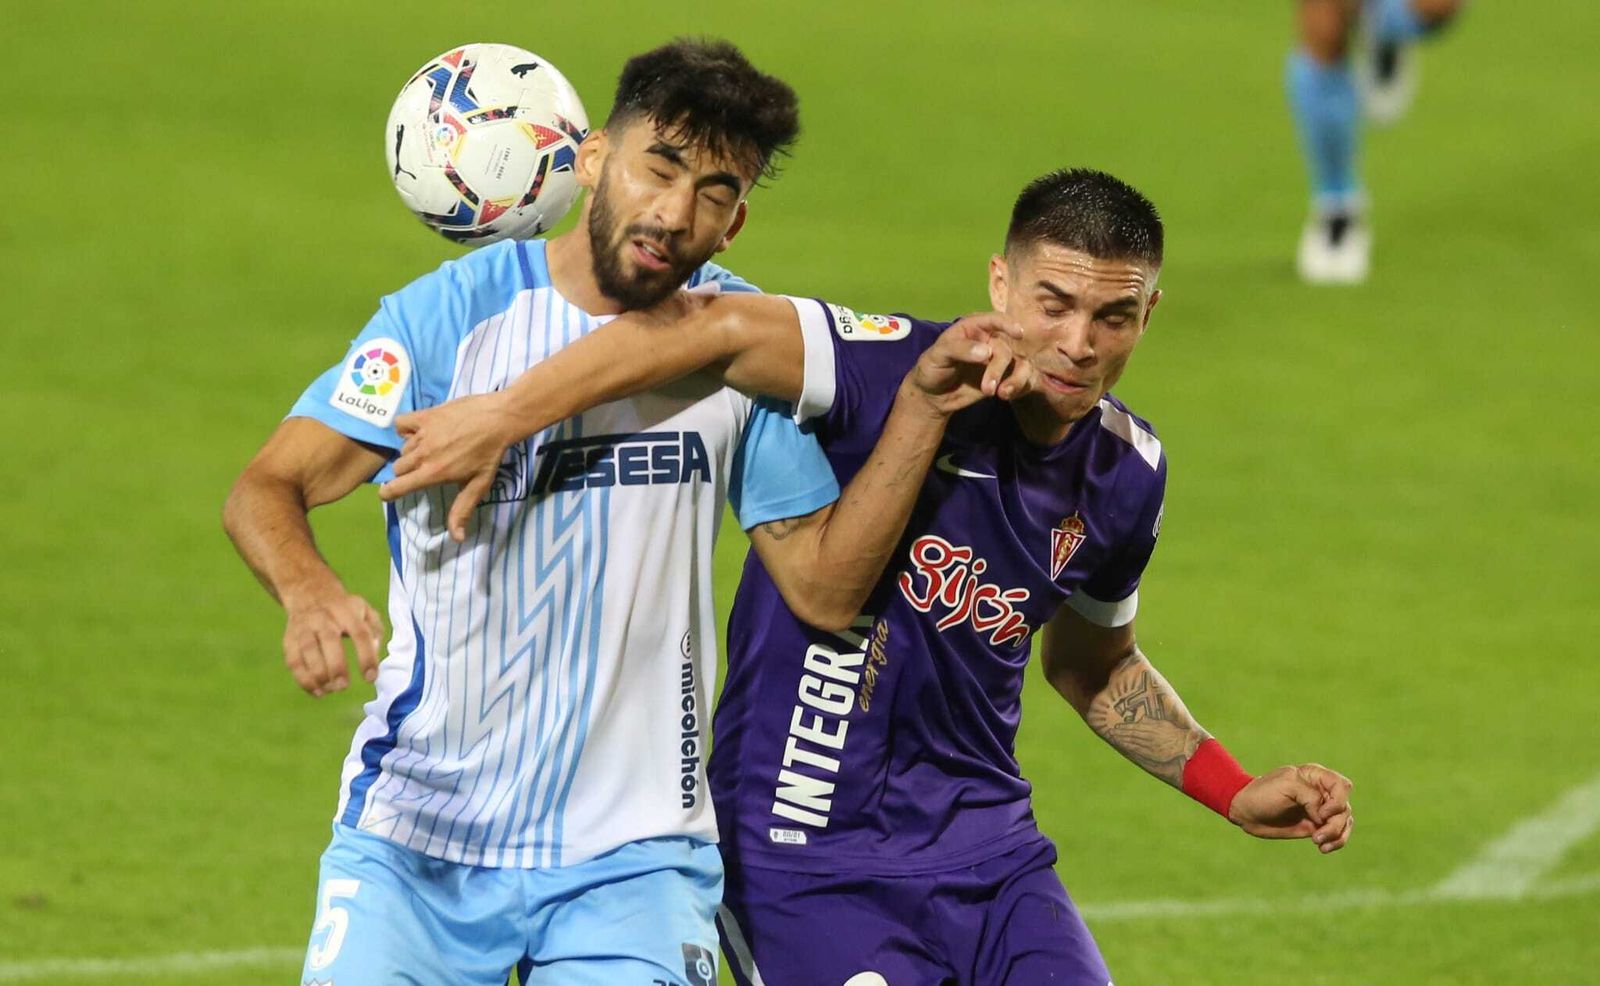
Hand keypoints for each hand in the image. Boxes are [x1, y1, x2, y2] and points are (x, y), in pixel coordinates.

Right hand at [280, 581, 384, 696]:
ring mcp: (304, 627)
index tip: (371, 677)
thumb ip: (375, 630)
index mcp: (347, 611)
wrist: (308, 591)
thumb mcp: (365, 610)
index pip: (360, 633)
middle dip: (336, 666)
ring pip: (307, 651)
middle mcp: (324, 618)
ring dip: (317, 675)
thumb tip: (374, 652)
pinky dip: (303, 679)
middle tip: (343, 686)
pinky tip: (317, 691)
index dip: (366, 656)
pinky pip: (293, 661)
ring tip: (331, 690)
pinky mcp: (289, 639)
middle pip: (329, 640)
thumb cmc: (343, 608)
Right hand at [379, 392, 516, 541]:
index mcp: (433, 473)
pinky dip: (405, 429)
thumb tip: (456, 538)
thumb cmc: (489, 454)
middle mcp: (423, 454)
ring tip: (430, 451)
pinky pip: (401, 423)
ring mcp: (422, 434)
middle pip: (398, 468)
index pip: (396, 486)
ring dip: (411, 453)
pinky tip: (419, 432)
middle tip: (424, 470)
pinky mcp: (425, 415)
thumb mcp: (479, 485)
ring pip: (402, 448)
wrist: (497, 420)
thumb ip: (462, 510)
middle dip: (406, 473)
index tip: (387, 494)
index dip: (387, 493)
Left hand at [901, 313, 1034, 417]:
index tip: (1018, 333)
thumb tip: (986, 352)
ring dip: (1016, 380)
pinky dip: (1021, 387)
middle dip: (998, 369)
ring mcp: (998, 361)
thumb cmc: (932, 368)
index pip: (994, 320)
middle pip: (1004, 350)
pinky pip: (1024, 379)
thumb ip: (959, 349)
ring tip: (1003, 394)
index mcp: (973, 328)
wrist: (933, 395)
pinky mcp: (1004, 379)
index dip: (1007, 324)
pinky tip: (1007, 395)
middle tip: (987, 389)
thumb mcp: (937, 356)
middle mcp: (989, 341)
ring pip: (1021, 364)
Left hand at [1229, 763, 1353, 852]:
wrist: (1246, 812)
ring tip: (1318, 843)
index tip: (1322, 813)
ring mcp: (1321, 810)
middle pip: (1345, 808)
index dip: (1338, 801)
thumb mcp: (1287, 787)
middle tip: (1316, 836)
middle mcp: (1322, 792)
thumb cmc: (1263, 793)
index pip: (1343, 786)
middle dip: (1335, 824)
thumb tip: (1325, 816)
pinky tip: (1323, 848)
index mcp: (1315, 776)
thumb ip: (1311, 796)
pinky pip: (1337, 834)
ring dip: (1336, 835)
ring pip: (1345, 822)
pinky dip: (1335, 842)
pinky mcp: (1316, 825)